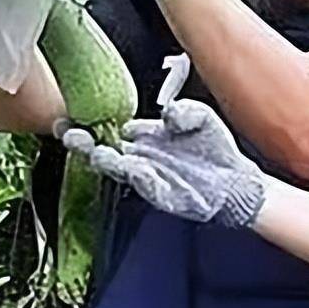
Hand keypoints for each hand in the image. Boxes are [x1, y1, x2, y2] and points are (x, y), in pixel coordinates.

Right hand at [60, 100, 263, 226]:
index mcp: (143, 138)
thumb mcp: (202, 118)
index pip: (109, 128)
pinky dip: (141, 179)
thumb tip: (168, 113)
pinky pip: (149, 187)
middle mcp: (140, 157)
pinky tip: (136, 169)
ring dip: (107, 161)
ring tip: (97, 152)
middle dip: (84, 143)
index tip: (73, 113)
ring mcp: (150, 177)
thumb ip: (185, 111)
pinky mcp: (165, 196)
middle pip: (103, 150)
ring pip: (120, 169)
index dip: (90, 121)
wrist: (237, 180)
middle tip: (71, 133)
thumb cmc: (214, 149)